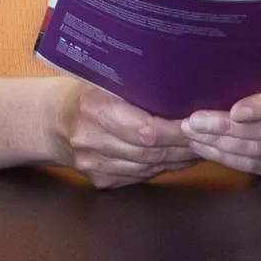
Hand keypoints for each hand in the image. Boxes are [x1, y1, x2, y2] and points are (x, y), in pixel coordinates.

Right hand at [48, 81, 194, 187]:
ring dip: (178, 159)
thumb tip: (183, 84)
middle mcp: (91, 141)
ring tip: (201, 147)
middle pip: (150, 152)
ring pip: (148, 167)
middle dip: (184, 146)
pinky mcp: (100, 180)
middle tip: (211, 137)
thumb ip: (136, 85)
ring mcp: (93, 165)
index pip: (145, 130)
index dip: (177, 131)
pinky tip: (178, 158)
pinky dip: (162, 168)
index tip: (201, 124)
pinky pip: (139, 177)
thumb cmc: (84, 93)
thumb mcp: (104, 79)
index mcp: (94, 109)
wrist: (49, 122)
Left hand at [190, 54, 260, 176]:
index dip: (260, 108)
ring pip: (260, 153)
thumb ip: (254, 69)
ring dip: (222, 147)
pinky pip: (258, 167)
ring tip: (193, 137)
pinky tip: (206, 150)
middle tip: (193, 123)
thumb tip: (216, 69)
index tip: (233, 111)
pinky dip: (229, 159)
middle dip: (226, 130)